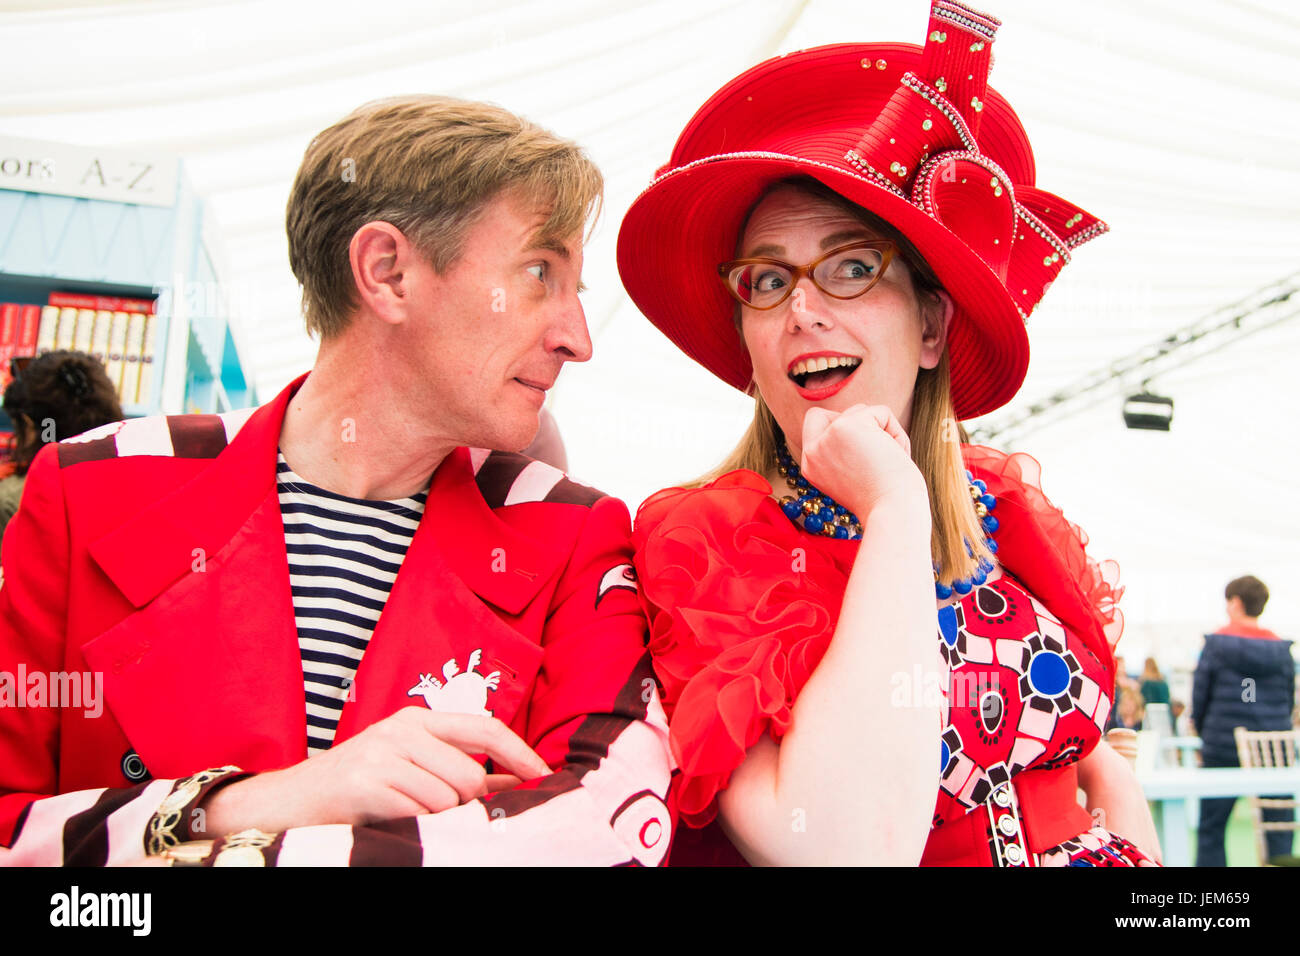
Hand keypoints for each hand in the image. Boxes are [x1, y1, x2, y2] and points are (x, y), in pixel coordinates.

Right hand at [200, 707, 550, 833]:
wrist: (284, 803)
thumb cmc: (355, 788)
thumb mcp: (409, 766)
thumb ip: (460, 771)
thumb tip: (516, 783)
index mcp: (416, 719)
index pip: (485, 727)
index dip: (519, 753)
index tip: (543, 776)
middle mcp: (401, 729)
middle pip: (470, 774)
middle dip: (466, 804)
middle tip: (437, 814)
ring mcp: (382, 754)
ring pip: (448, 798)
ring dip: (437, 819)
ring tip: (405, 815)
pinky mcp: (365, 784)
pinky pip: (418, 814)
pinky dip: (414, 827)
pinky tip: (391, 821)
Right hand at [799, 404, 924, 517]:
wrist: (894, 512)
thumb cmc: (884, 500)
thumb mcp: (852, 475)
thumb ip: (845, 450)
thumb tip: (860, 418)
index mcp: (811, 466)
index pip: (815, 424)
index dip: (840, 429)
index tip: (861, 453)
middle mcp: (813, 452)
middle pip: (831, 413)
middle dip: (857, 424)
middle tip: (874, 450)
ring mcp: (827, 438)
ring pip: (860, 411)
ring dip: (883, 431)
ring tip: (889, 460)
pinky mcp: (846, 426)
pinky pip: (880, 412)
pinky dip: (896, 431)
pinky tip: (896, 454)